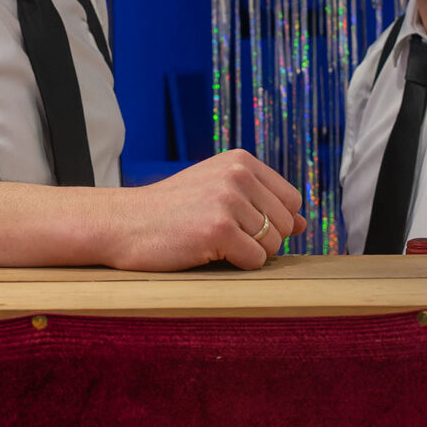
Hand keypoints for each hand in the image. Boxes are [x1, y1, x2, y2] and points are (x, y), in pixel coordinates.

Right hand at [104, 150, 305, 270]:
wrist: (123, 224)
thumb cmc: (172, 211)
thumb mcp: (217, 192)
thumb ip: (262, 203)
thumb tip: (304, 223)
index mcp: (241, 160)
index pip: (291, 199)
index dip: (272, 221)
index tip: (240, 224)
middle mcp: (238, 175)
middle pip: (285, 224)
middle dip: (262, 240)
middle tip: (221, 236)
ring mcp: (228, 201)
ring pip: (273, 245)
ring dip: (247, 254)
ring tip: (211, 242)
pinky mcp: (218, 230)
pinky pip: (255, 261)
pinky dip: (237, 265)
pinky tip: (207, 252)